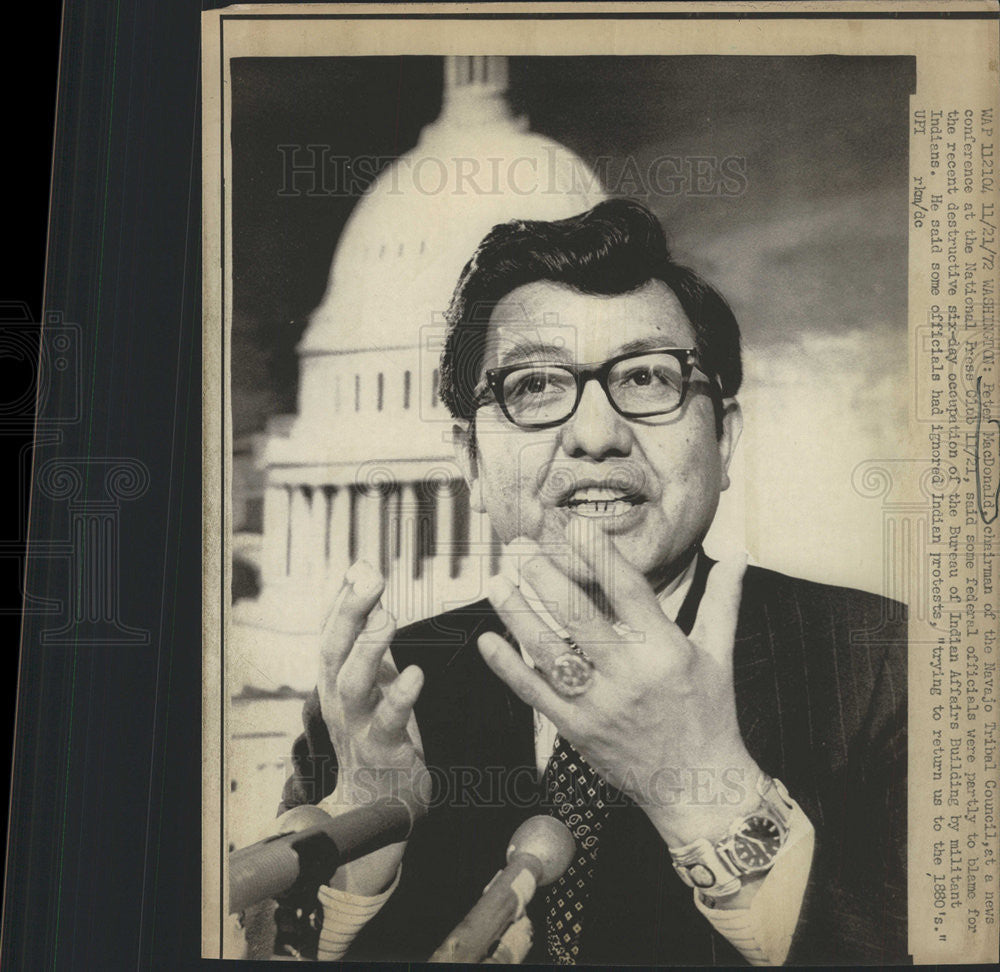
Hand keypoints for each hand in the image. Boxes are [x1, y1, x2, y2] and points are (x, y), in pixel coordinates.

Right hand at [315, 560, 427, 894]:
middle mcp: (340, 699)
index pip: (332, 631)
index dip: (343, 599)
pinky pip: (388, 722)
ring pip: (351, 683)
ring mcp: (359, 725)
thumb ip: (367, 624)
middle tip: (371, 580)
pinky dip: (399, 696)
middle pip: (334, 650)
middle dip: (349, 612)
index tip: (362, 568)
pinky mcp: (384, 750)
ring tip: (388, 617)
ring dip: (367, 648)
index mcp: (336, 678)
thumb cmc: (377, 728)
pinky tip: (415, 673)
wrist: (378, 801)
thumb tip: (361, 569)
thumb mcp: (371, 672)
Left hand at [477, 523, 760, 847]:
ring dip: (518, 615)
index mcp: (666, 651)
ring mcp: (600, 706)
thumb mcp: (719, 656)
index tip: (574, 525)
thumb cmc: (710, 716)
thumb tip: (738, 555)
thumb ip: (722, 601)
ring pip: (550, 653)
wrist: (700, 790)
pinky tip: (486, 641)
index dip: (600, 555)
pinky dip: (508, 668)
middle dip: (545, 576)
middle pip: (580, 618)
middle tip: (520, 545)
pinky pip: (536, 695)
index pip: (629, 591)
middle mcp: (630, 676)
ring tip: (496, 581)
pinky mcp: (578, 731)